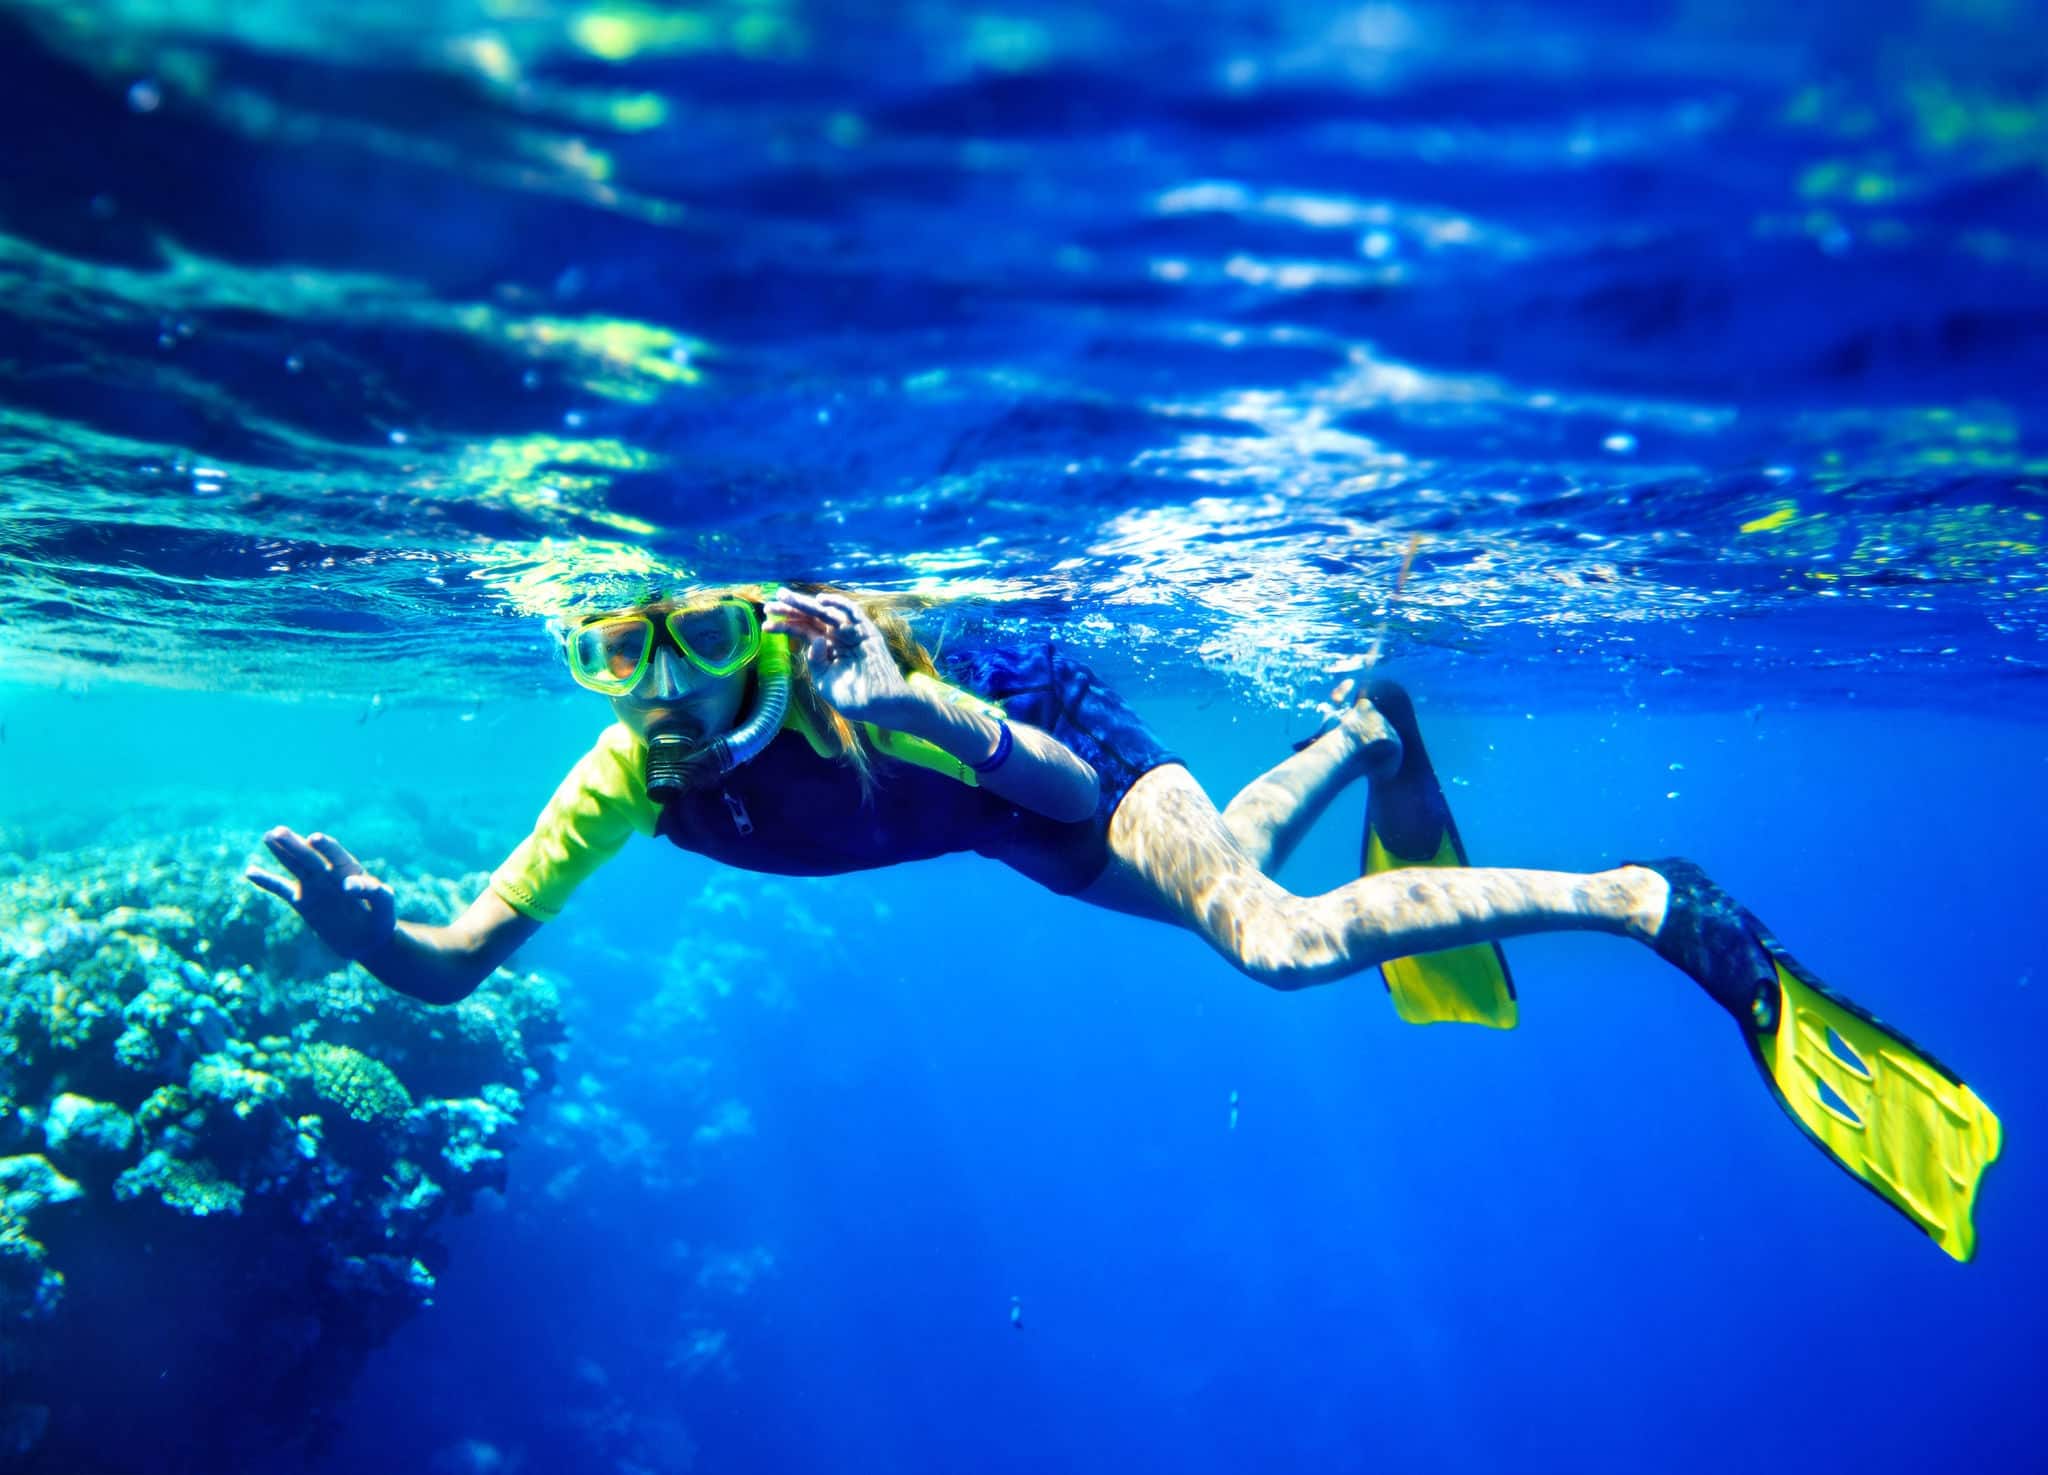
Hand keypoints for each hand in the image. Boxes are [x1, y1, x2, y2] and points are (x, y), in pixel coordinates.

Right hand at [245, 827, 397, 961]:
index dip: (326, 847)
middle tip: (279, 831)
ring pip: (295, 865)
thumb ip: (374, 892)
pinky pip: (281, 889)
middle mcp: (329, 874)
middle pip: (310, 856)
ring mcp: (314, 887)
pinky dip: (267, 881)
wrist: (368, 940)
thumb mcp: (385, 906)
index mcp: (350, 871)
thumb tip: (349, 885)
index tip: (314, 838)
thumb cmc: (382, 919)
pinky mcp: (303, 902)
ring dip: (282, 852)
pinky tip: (250, 871)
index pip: (336, 855)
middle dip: (296, 845)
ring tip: (269, 836)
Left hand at [763, 588, 915, 723]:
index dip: (786, 626)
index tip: (766, 624)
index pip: (804, 631)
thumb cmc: (854, 699)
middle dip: (791, 609)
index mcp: (829, 649)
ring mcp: (852, 633)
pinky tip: (820, 600)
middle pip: (811, 618)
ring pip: (826, 613)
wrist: (880, 705)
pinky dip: (839, 604)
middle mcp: (838, 637)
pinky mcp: (866, 632)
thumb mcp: (824, 681)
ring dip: (806, 604)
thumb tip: (814, 639)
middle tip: (769, 604)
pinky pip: (852, 612)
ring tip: (784, 598)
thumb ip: (815, 661)